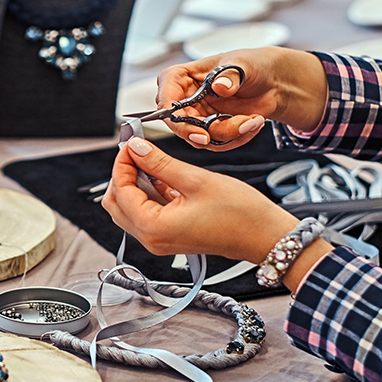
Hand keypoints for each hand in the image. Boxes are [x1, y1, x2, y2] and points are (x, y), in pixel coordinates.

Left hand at [101, 135, 299, 263]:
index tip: (131, 142)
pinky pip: (146, 212)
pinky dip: (148, 192)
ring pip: (129, 207)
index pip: (120, 191)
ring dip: (135, 182)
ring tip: (152, 159)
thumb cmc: (240, 214)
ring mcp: (159, 239)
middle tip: (138, 149)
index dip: (122, 162)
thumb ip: (160, 163)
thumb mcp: (195, 180)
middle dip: (123, 173)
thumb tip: (135, 147)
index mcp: (153, 227)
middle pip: (116, 202)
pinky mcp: (169, 235)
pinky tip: (164, 176)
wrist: (265, 236)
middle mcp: (151, 239)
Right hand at [155, 47, 327, 149]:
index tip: (198, 130)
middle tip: (240, 125)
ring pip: (202, 138)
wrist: (270, 83)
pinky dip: (238, 137)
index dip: (175, 117)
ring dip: (231, 133)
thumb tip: (220, 86)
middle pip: (181, 126)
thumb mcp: (243, 64)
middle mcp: (182, 100)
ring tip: (253, 119)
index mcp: (180, 77)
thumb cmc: (250, 65)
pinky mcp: (209, 131)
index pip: (165, 98)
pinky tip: (252, 123)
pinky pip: (217, 144)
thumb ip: (230, 75)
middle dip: (212, 131)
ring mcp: (195, 117)